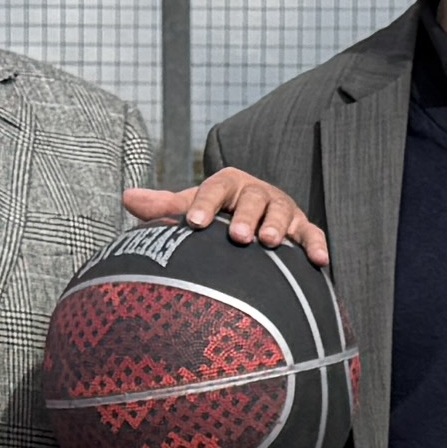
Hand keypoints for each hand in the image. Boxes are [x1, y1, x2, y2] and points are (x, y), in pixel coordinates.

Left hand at [124, 167, 327, 264]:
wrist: (253, 222)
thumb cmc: (217, 217)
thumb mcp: (192, 209)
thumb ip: (164, 206)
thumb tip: (127, 198)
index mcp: (228, 185)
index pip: (215, 188)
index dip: (205, 204)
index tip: (193, 223)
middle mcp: (258, 193)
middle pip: (253, 198)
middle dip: (246, 216)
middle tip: (238, 237)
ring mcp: (283, 210)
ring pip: (284, 213)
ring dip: (278, 227)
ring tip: (269, 243)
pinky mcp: (303, 229)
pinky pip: (312, 235)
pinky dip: (316, 246)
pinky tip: (319, 262)